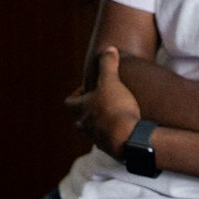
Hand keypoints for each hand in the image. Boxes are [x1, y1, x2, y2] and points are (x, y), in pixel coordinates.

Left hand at [63, 46, 140, 160]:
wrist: (129, 139)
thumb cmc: (116, 108)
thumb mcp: (112, 81)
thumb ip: (108, 64)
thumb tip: (109, 48)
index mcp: (83, 110)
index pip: (69, 104)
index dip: (75, 96)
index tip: (86, 89)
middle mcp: (87, 126)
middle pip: (79, 122)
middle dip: (86, 113)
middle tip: (99, 104)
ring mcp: (99, 140)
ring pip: (94, 133)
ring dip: (100, 125)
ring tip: (113, 117)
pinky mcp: (113, 149)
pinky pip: (109, 142)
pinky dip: (114, 136)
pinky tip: (125, 130)